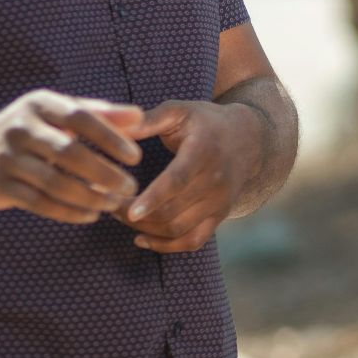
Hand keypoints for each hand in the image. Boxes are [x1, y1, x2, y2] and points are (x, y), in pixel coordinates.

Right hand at [0, 90, 143, 223]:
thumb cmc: (34, 129)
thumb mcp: (61, 113)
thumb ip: (101, 114)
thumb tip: (140, 115)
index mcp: (40, 104)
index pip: (80, 117)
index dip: (110, 137)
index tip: (136, 157)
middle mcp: (19, 128)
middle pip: (68, 153)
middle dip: (104, 173)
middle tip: (131, 186)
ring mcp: (5, 158)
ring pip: (54, 183)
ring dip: (89, 197)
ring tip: (114, 204)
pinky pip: (39, 203)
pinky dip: (68, 212)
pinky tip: (91, 215)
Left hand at [117, 100, 260, 252]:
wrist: (248, 138)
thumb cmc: (205, 122)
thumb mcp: (179, 111)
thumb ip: (147, 119)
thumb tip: (114, 127)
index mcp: (204, 150)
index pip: (178, 180)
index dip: (154, 198)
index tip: (129, 211)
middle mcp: (216, 180)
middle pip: (172, 210)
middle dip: (135, 215)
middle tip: (108, 205)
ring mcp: (220, 202)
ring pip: (178, 229)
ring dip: (145, 228)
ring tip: (121, 217)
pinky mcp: (220, 216)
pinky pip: (192, 241)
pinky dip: (165, 246)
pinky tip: (141, 238)